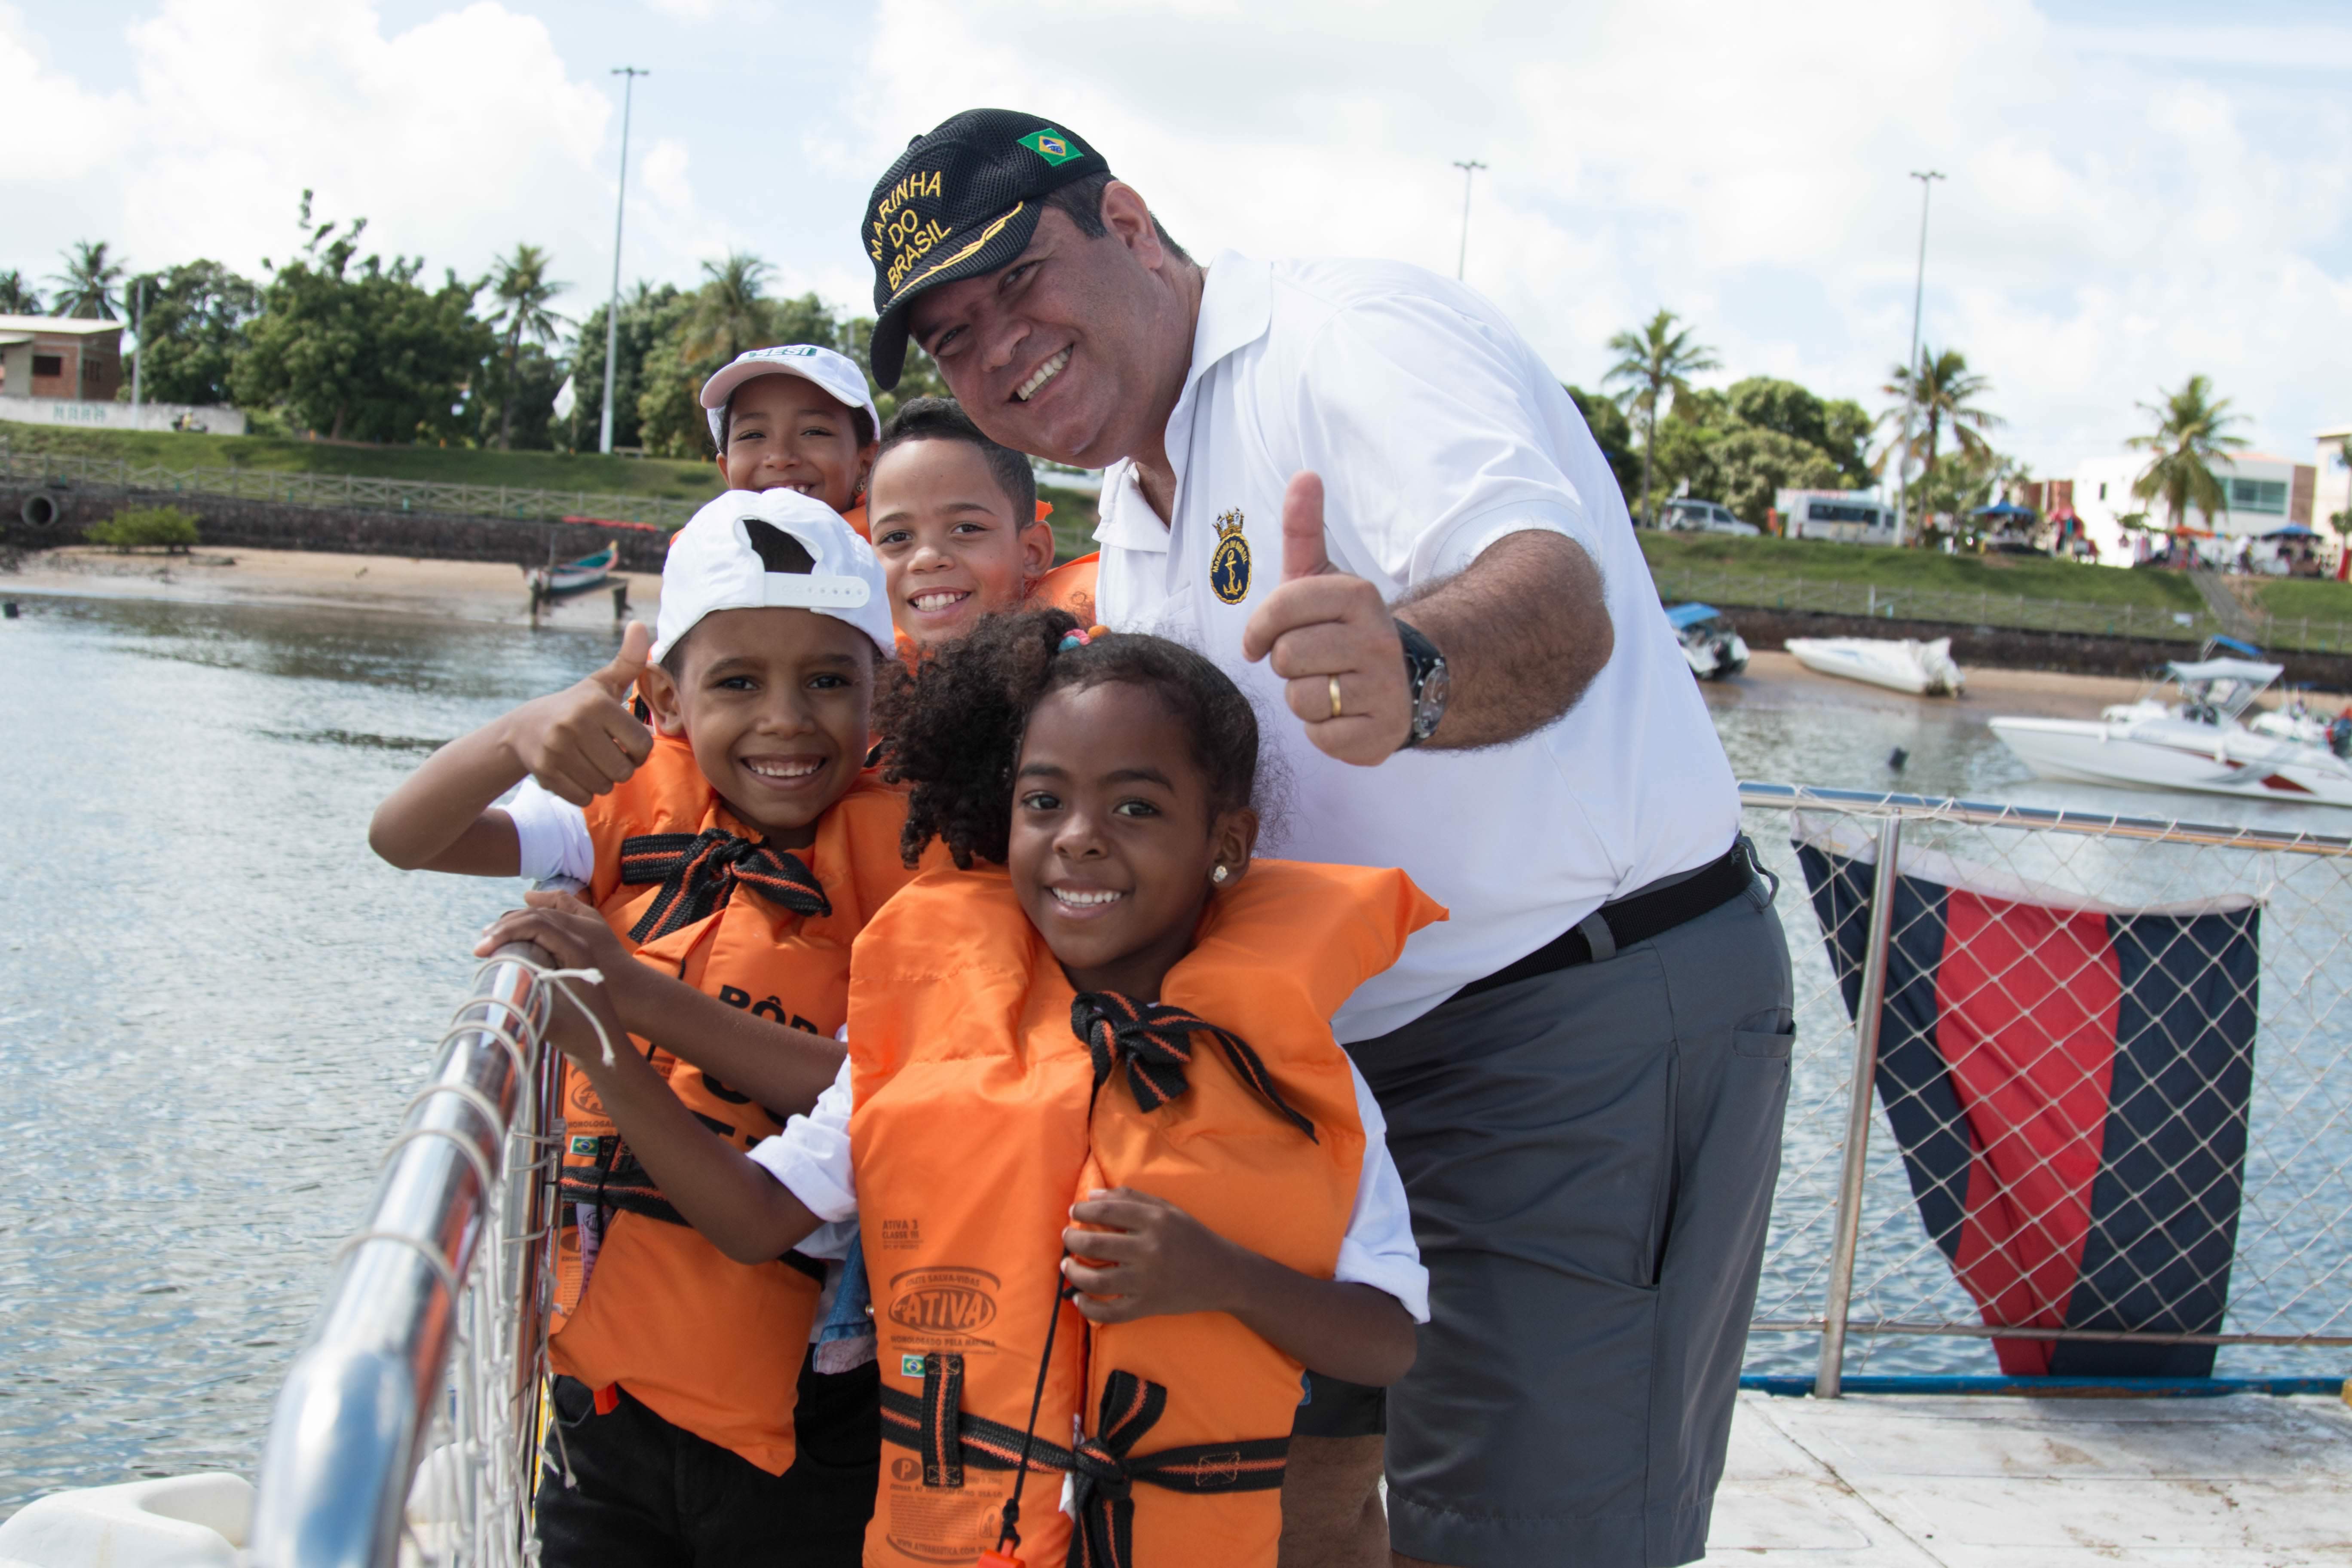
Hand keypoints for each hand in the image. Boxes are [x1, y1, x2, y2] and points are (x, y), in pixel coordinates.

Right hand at [478, 899, 631, 1066]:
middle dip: (507, 925)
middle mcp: (580, 942)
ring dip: (518, 923)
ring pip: (546, 919)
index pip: (536, 924)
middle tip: (481, 943)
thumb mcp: (551, 1021)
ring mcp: (580, 946)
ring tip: (492, 935)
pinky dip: (534, 923)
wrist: (607, 1040)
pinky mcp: (575, 954)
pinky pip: (552, 928)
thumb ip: (525, 1005)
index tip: (479, 950)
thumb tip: (494, 992)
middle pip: (540, 917)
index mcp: (576, 951)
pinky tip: (519, 924)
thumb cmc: (582, 1032)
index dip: (505, 933)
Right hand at [499, 622, 656, 804]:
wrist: (524, 728)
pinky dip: (584, 792)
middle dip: (622, 767)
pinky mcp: (545, 772)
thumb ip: (628, 660)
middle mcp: (575, 725)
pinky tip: (575, 772)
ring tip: (590, 762)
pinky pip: (584, 798)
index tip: (626, 743)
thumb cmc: (576, 706)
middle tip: (608, 755)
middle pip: (625, 770)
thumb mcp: (602, 683)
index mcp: (596, 704)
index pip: (643, 746)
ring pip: (605, 787)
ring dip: (603, 780)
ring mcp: (557, 750)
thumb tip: (641, 626)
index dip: (639, 750)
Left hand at [1060, 1188, 1245, 1322]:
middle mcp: (1149, 1249)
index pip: (1106, 1211)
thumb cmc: (1192, 1237)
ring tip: (1067, 1265)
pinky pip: (1110, 1313)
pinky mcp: (1148, 1306)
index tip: (1074, 1212)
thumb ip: (1131, 1198)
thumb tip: (1091, 1195)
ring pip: (1096, 1279)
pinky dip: (1089, 1308)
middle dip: (1072, 1240)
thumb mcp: (1167, 1209)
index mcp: (1155, 1220)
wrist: (1222, 1274)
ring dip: (1073, 1272)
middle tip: (1067, 1237)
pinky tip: (1079, 1300)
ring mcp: (1147, 1280)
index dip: (1082, 1211)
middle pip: (1094, 1244)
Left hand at [1239, 474, 1409, 765]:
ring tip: (1329, 686)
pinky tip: (1343, 714)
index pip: (1280, 610)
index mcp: (1358, 596)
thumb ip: (1304, 529)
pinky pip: (1321, 737)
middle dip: (1288, 664)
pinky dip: (1322, 731)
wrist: (1403, 680)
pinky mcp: (1382, 733)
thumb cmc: (1343, 627)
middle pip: (1287, 657)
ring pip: (1302, 699)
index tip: (1262, 639)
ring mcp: (1384, 688)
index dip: (1260, 629)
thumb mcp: (1322, 577)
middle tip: (1312, 661)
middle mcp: (1377, 639)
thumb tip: (1304, 474)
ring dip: (1304, 698)